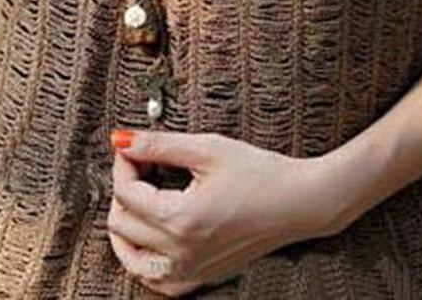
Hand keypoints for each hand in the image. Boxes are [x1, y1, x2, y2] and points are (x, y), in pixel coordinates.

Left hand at [106, 130, 341, 296]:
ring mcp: (191, 271)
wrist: (300, 203)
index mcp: (182, 220)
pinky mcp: (201, 278)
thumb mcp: (207, 148)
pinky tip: (152, 233)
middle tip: (143, 166)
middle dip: (125, 188)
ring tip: (142, 197)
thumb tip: (122, 141)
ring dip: (127, 226)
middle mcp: (182, 253)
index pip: (125, 193)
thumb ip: (159, 145)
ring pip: (130, 258)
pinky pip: (155, 280)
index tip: (135, 148)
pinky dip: (143, 258)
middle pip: (121, 223)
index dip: (124, 162)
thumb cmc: (260, 173)